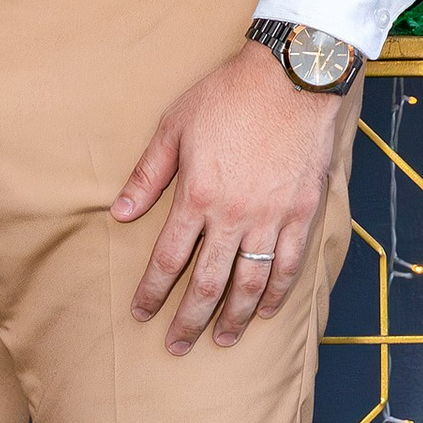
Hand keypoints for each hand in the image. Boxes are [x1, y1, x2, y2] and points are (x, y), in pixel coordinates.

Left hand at [113, 42, 351, 353]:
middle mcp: (234, 216)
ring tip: (221, 338)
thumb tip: (119, 213)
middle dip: (189, 320)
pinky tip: (268, 311)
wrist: (292, 77)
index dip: (152, 291)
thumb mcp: (175, 126)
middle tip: (177, 346)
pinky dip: (278, 292)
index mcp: (198, 196)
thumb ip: (148, 174)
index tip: (140, 314)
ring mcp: (272, 217)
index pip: (168, 259)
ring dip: (235, 316)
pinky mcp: (303, 212)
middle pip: (207, 283)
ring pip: (251, 282)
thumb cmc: (229, 95)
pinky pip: (290, 264)